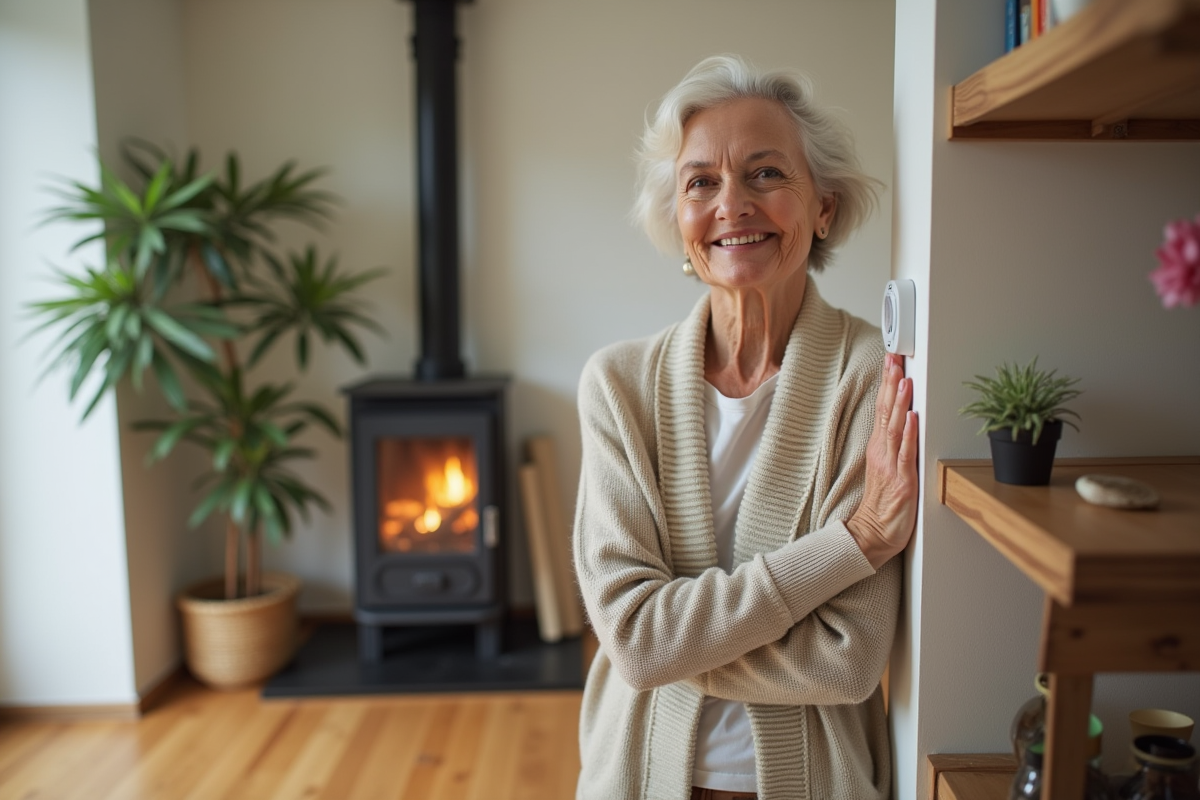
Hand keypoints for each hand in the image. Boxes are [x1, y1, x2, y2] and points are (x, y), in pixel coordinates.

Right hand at [847, 353, 919, 569]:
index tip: (890, 361)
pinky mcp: (904, 482)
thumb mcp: (887, 469)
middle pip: (886, 412)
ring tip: (903, 380)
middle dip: (891, 383)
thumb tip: (904, 420)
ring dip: (900, 403)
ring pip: (895, 428)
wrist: (873, 535)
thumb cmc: (882, 506)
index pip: (882, 409)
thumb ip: (894, 445)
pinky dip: (910, 434)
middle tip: (894, 359)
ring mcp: (892, 466)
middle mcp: (883, 453)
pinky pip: (906, 454)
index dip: (886, 384)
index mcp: (879, 449)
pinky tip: (913, 418)